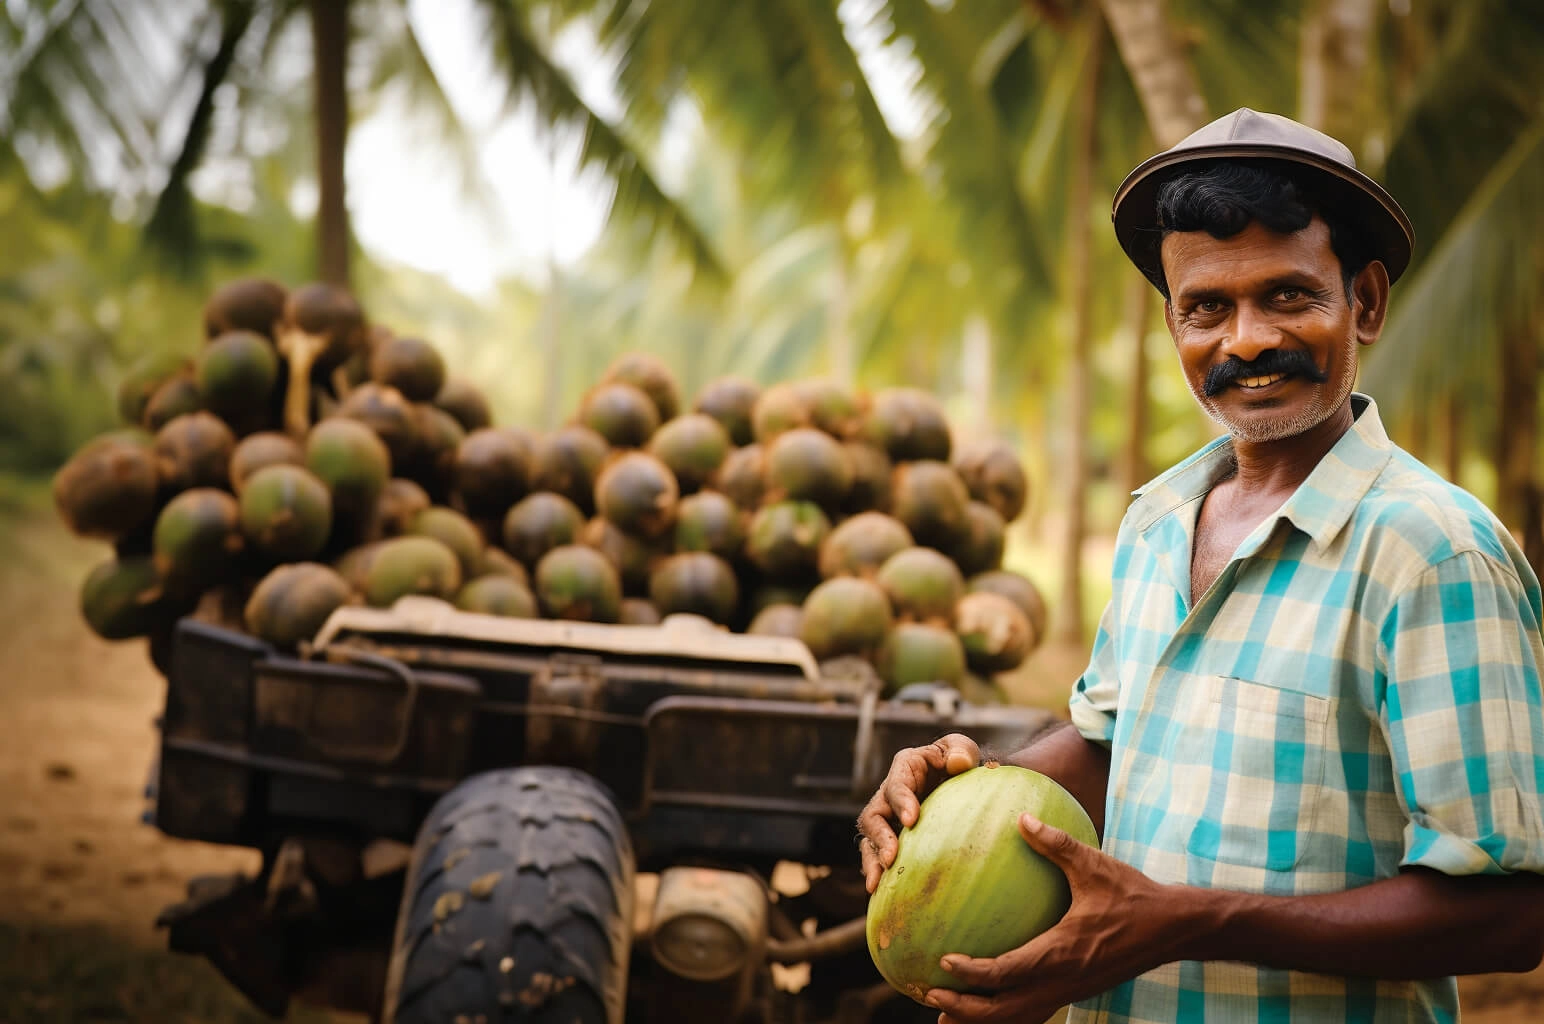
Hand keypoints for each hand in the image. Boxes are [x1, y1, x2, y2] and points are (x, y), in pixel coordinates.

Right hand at [857, 733, 979, 892]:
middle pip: (873, 816)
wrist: (959, 784)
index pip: (896, 785)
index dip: (901, 802)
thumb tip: (960, 764)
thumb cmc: (959, 762)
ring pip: (870, 840)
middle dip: (879, 838)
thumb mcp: (961, 750)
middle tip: (890, 858)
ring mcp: (888, 819)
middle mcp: (889, 794)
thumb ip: (961, 751)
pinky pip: (878, 856)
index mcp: (905, 768)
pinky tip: (882, 893)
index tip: (911, 821)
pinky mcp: (892, 838)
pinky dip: (878, 873)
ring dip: (872, 860)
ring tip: (877, 883)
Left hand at [924, 813, 1196, 1023]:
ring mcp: (1071, 991)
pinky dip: (1008, 1016)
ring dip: (982, 1020)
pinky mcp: (1076, 992)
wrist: (1174, 928)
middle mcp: (1063, 980)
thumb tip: (1021, 816)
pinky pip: (1036, 1012)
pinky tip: (987, 1012)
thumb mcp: (1093, 864)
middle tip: (930, 997)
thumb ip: (1055, 842)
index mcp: (1062, 951)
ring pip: (1019, 1018)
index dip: (973, 972)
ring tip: (945, 1017)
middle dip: (965, 1010)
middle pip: (1006, 1010)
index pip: (1008, 972)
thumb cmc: (1132, 894)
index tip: (943, 962)